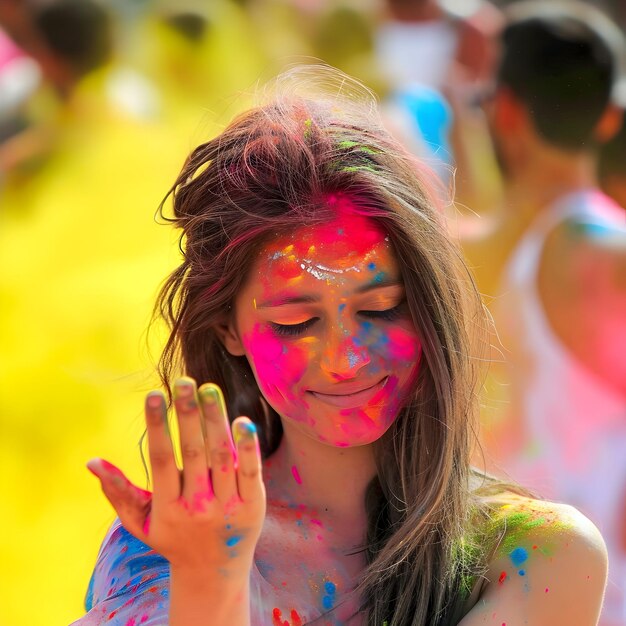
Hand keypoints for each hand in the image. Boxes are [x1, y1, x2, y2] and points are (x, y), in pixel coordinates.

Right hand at [87, 377, 265, 576]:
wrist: (213, 572)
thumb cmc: (173, 538)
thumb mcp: (141, 522)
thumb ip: (118, 493)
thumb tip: (92, 462)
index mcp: (167, 508)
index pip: (161, 460)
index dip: (157, 426)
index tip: (155, 395)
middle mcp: (197, 506)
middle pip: (193, 453)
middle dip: (188, 415)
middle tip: (185, 381)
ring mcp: (227, 506)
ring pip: (221, 457)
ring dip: (216, 420)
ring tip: (209, 389)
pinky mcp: (253, 505)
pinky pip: (251, 471)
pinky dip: (248, 447)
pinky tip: (244, 420)